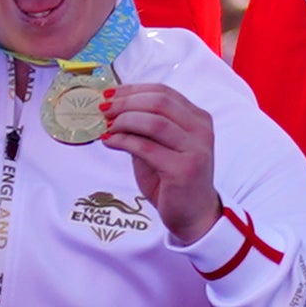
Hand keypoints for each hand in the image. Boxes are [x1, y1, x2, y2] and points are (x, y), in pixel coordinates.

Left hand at [105, 77, 224, 239]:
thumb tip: (113, 110)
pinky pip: (147, 147)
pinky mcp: (183, 169)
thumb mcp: (161, 148)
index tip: (110, 94)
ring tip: (107, 126)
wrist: (194, 216)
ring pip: (154, 122)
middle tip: (104, 109)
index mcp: (198, 119)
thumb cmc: (174, 181)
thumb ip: (145, 129)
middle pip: (159, 102)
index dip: (133, 90)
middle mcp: (201, 131)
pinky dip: (124, 141)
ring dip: (124, 120)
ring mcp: (195, 150)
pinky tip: (110, 142)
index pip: (164, 92)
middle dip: (126, 102)